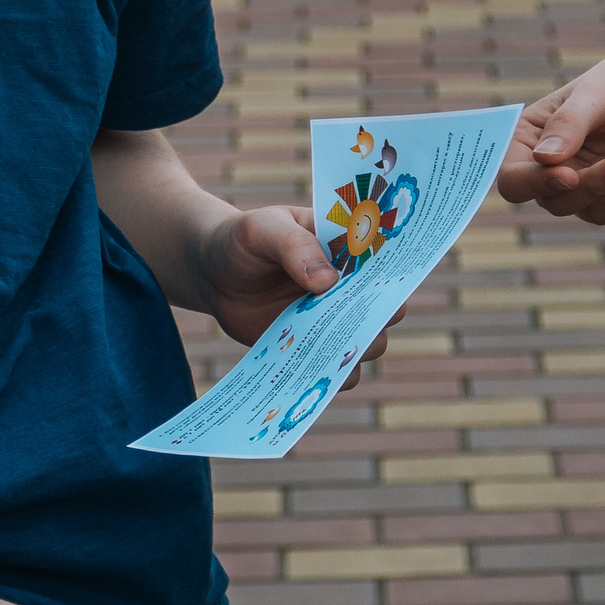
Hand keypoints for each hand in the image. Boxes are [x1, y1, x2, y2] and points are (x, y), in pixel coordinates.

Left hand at [197, 207, 400, 388]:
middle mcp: (348, 289)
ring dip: (353, 353)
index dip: (393, 279)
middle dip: (376, 322)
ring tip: (329, 354)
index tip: (384, 291)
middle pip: (383, 312)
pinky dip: (325, 376)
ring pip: (363, 346)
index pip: (386, 267)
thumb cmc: (243, 239)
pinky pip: (328, 370)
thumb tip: (326, 282)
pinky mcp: (308, 349)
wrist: (210, 272)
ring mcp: (329, 321)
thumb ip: (293, 246)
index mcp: (348, 252)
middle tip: (351, 326)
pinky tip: (308, 375)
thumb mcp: (265, 229)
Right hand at [497, 55, 604, 224]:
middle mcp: (556, 168)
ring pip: (596, 213)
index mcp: (534, 138)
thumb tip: (543, 160)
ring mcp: (590, 187)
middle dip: (596, 184)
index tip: (568, 175)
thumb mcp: (599, 90)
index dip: (534, 183)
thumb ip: (569, 123)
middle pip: (557, 202)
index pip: (514, 178)